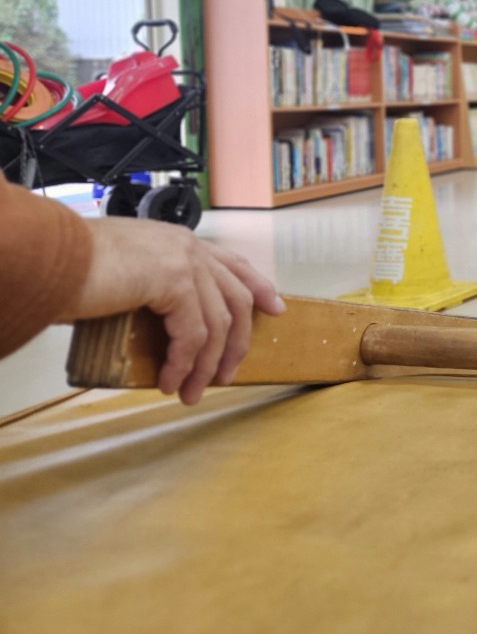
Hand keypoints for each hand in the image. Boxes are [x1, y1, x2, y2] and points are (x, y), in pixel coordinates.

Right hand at [63, 218, 284, 404]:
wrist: (45, 259)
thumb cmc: (69, 269)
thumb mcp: (124, 273)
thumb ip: (151, 290)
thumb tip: (160, 327)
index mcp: (177, 241)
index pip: (231, 264)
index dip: (257, 287)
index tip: (275, 309)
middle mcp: (187, 247)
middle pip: (235, 299)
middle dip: (235, 343)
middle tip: (227, 375)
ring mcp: (183, 261)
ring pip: (217, 323)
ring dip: (207, 365)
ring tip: (193, 392)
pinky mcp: (172, 282)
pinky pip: (193, 335)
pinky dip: (185, 363)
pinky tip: (172, 382)